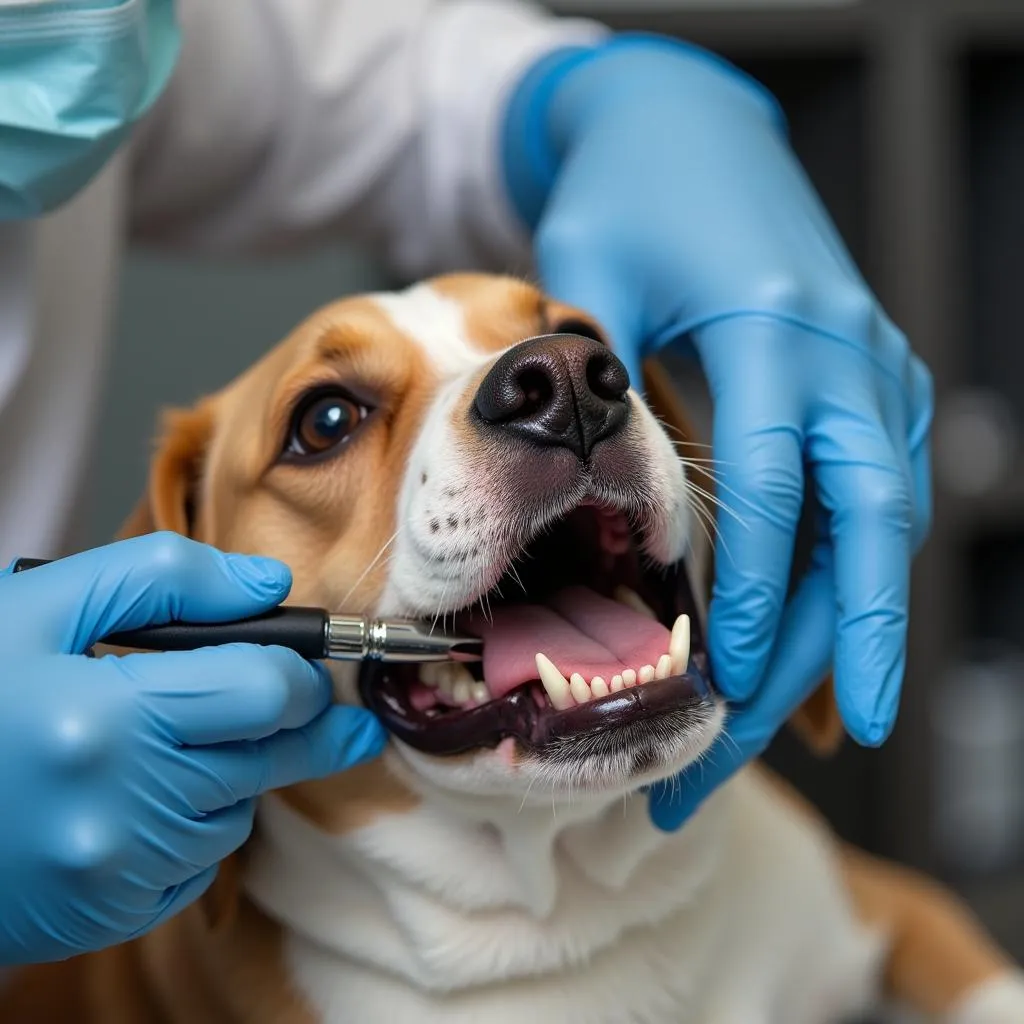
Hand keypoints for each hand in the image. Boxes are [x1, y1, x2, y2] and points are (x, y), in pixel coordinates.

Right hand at [0, 534, 384, 962]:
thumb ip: (164, 578)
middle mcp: (119, 808)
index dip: (299, 670)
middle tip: (315, 703)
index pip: (265, 692)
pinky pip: (200, 864)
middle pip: (270, 757)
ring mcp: (118, 872)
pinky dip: (195, 825)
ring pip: (239, 811)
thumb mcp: (40, 607)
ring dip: (236, 772)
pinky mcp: (113, 913)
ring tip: (176, 738)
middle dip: (299, 722)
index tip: (307, 661)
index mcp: (102, 719)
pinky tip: (148, 792)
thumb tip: (268, 582)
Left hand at [503, 35, 931, 827]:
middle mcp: (845, 349)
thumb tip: (576, 512)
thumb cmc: (629, 195)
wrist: (687, 128)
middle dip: (848, 638)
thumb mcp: (593, 276)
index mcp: (774, 324)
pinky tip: (828, 635)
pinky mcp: (872, 377)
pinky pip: (879, 491)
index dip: (751, 589)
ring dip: (855, 621)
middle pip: (866, 522)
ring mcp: (874, 362)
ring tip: (821, 720)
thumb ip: (596, 388)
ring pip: (886, 519)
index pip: (777, 484)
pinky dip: (857, 570)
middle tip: (820, 742)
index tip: (723, 678)